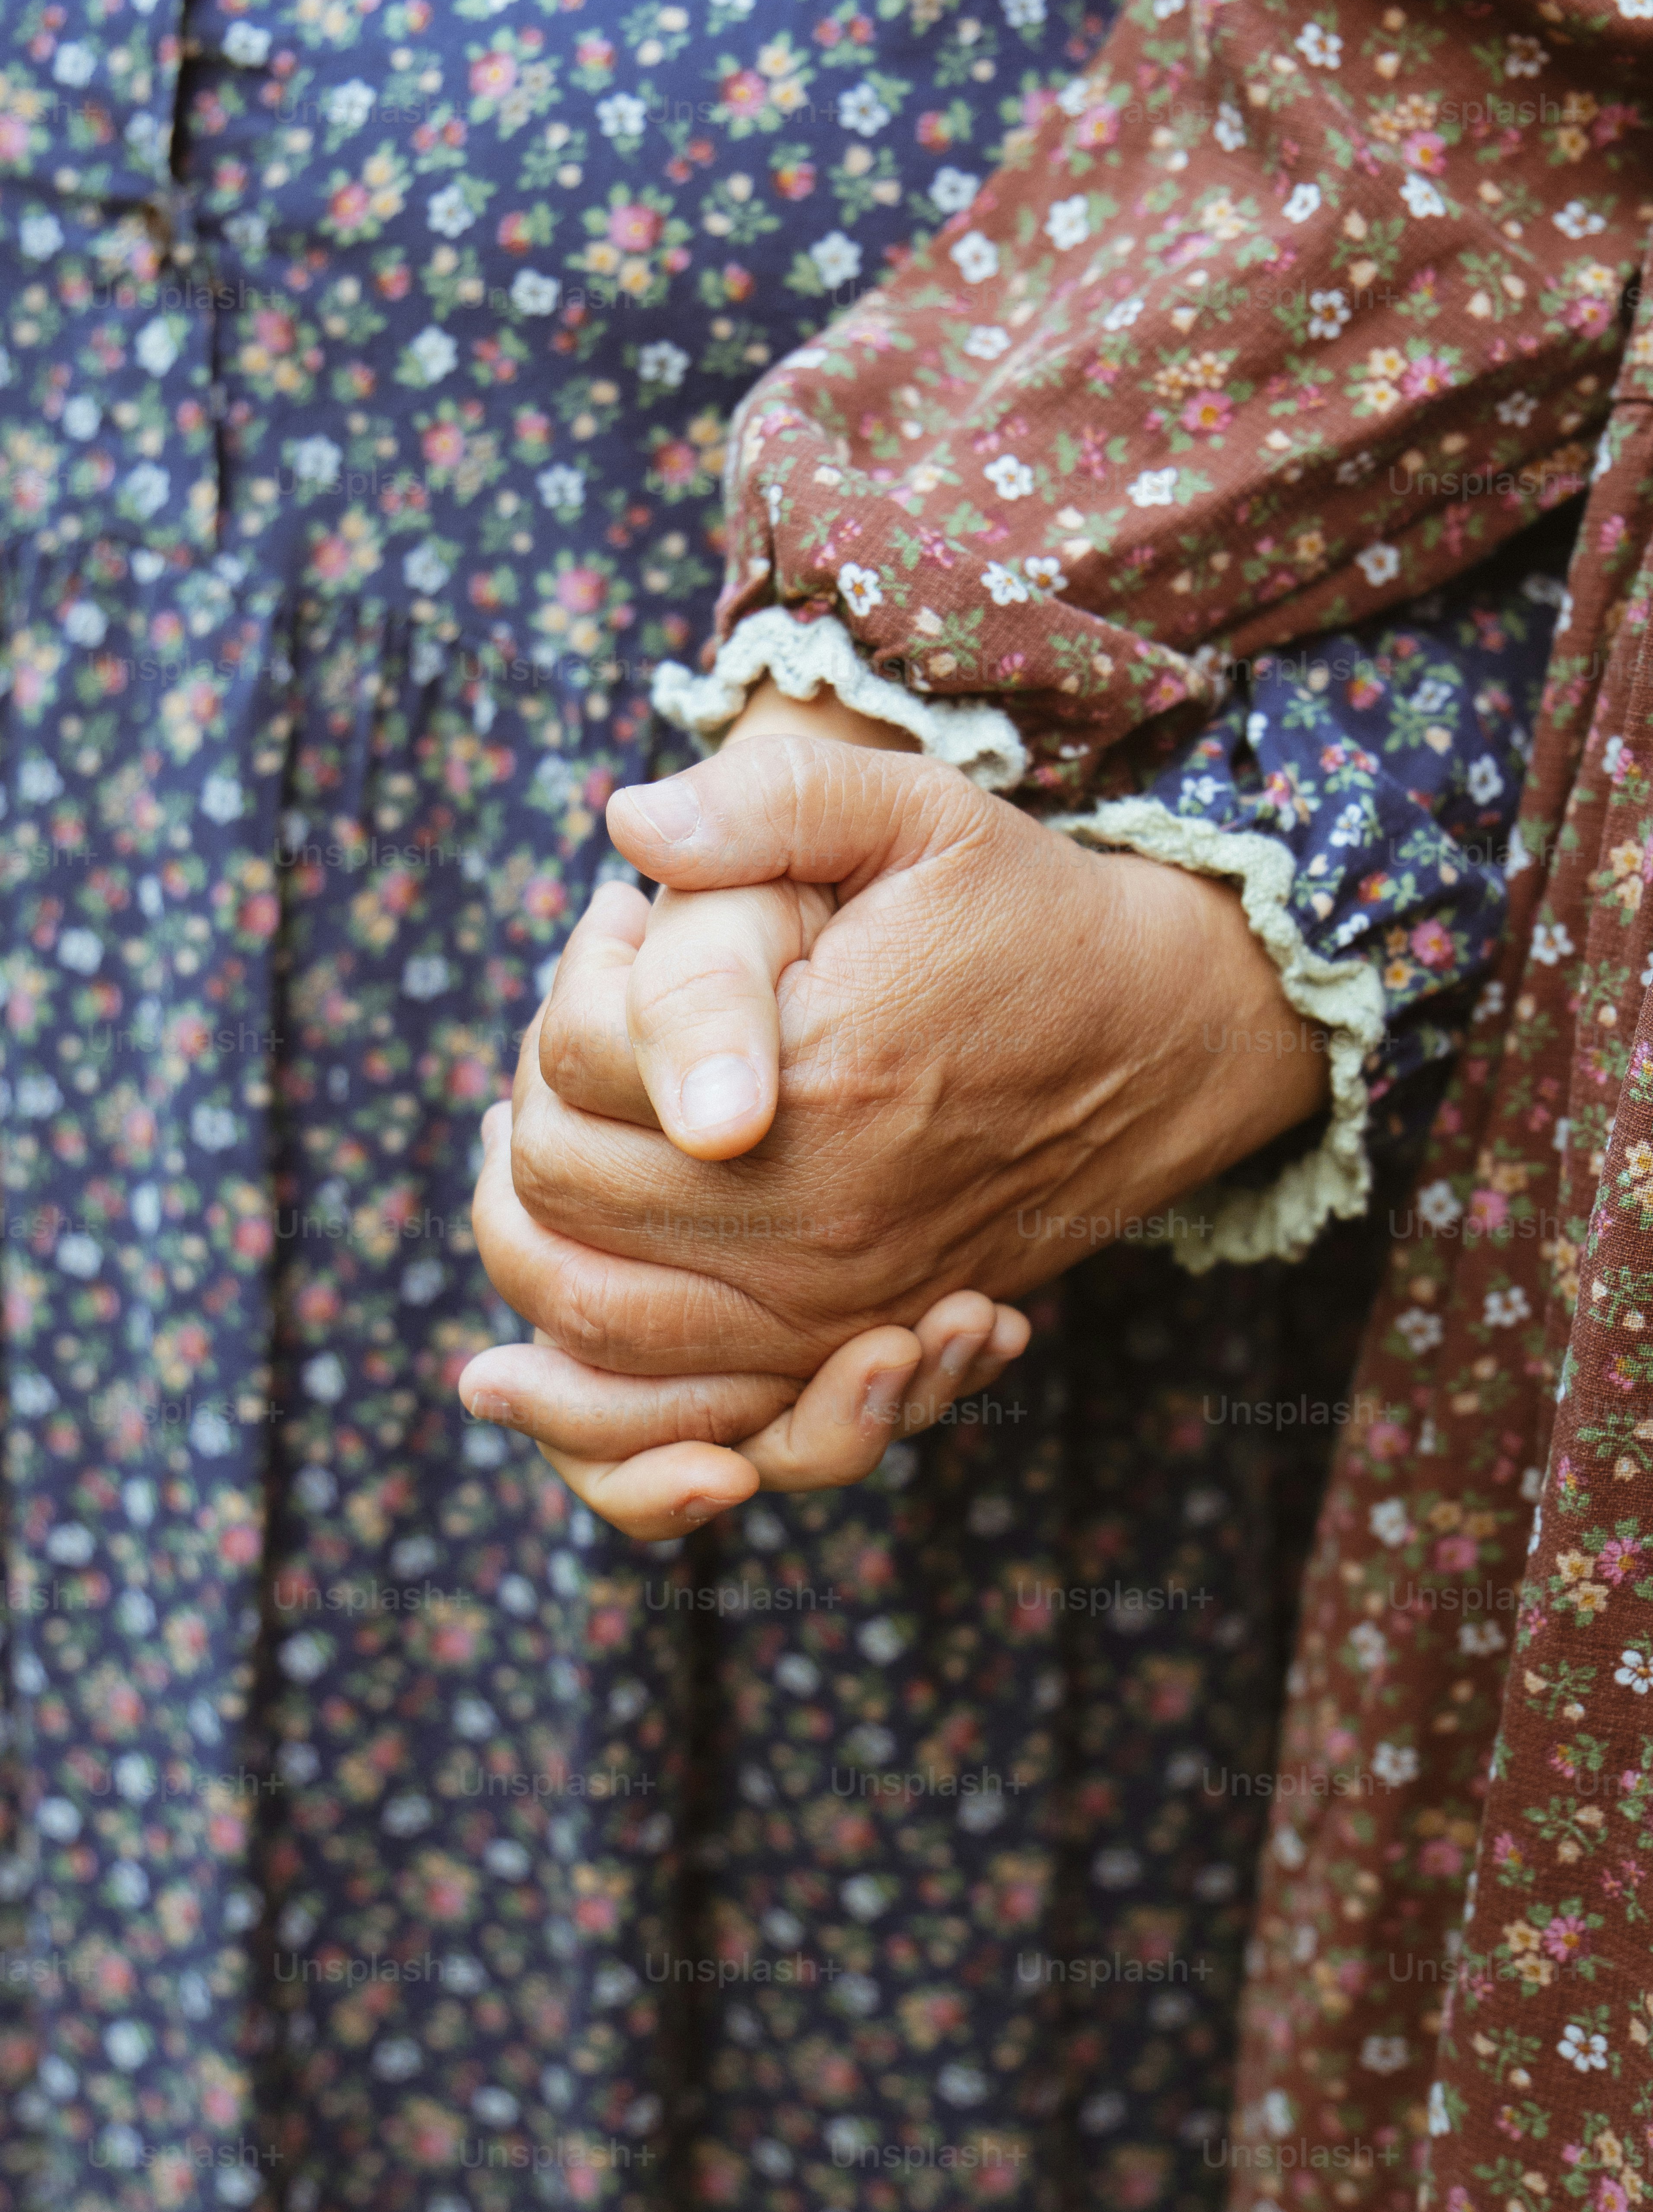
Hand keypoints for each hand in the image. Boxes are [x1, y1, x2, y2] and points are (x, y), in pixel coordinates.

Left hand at [466, 735, 1327, 1513]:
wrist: (1159, 1037)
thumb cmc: (1023, 914)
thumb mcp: (914, 809)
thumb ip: (767, 799)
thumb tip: (629, 822)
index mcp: (817, 1085)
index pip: (574, 1066)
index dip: (569, 982)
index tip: (619, 924)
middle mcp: (820, 1222)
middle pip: (559, 1191)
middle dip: (528, 1107)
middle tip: (565, 1039)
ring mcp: (837, 1305)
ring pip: (593, 1318)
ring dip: (522, 1242)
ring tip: (518, 1150)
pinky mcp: (851, 1348)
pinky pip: (686, 1412)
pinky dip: (594, 1393)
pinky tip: (528, 1337)